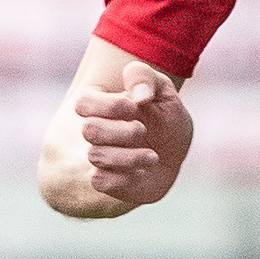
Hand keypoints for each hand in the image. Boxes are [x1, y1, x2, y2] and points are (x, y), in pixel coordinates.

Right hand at [75, 64, 190, 207]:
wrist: (175, 155)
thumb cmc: (165, 119)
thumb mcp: (163, 90)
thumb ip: (145, 77)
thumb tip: (137, 96)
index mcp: (102, 105)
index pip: (84, 102)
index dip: (109, 106)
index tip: (135, 106)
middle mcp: (96, 130)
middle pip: (88, 130)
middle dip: (122, 131)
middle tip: (143, 130)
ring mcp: (98, 155)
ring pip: (96, 156)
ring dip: (130, 156)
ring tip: (153, 156)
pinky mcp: (105, 180)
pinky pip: (99, 181)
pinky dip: (124, 178)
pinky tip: (141, 172)